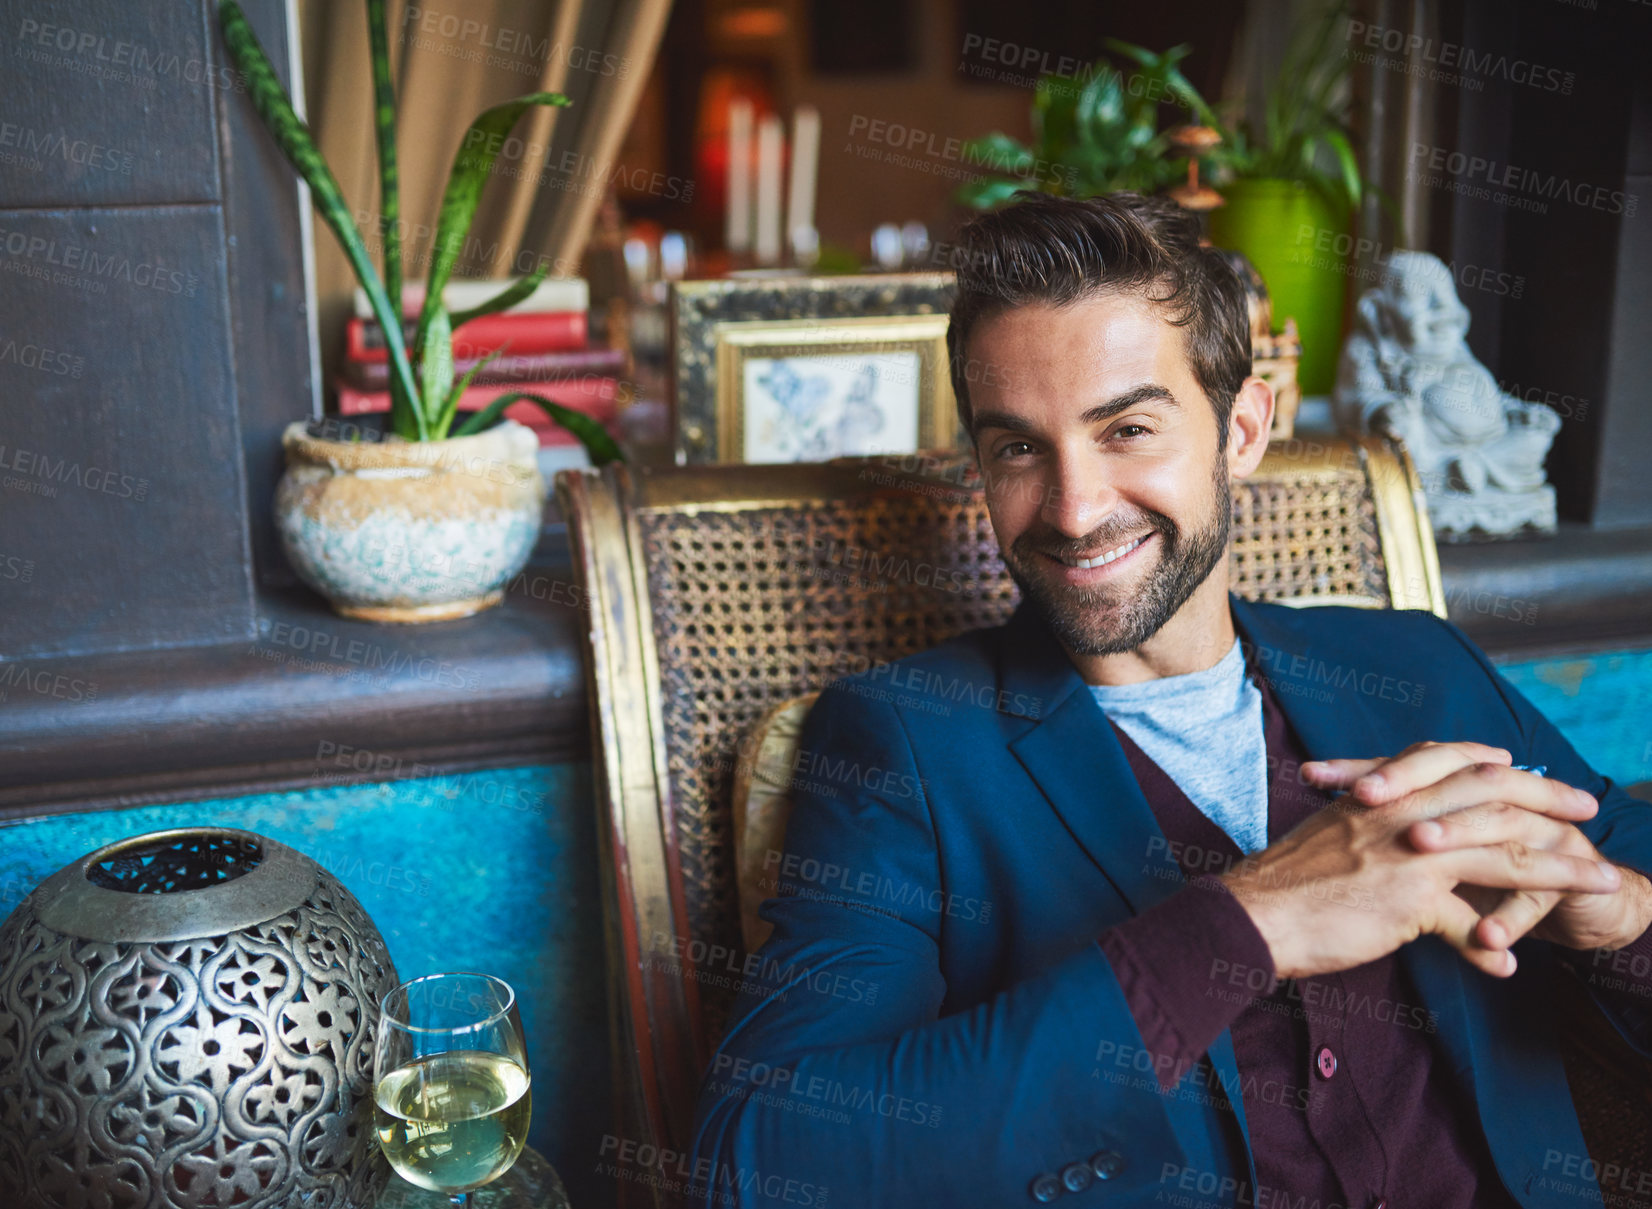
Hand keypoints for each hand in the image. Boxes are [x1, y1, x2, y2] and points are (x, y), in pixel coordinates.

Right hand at [1223, 741, 1618, 979]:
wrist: (1252, 913)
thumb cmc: (1281, 881)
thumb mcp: (1329, 834)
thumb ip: (1366, 823)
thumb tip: (1390, 826)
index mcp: (1378, 791)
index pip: (1449, 758)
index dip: (1493, 763)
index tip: (1525, 769)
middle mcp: (1399, 811)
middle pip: (1493, 794)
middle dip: (1549, 799)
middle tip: (1587, 808)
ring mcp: (1409, 854)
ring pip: (1505, 852)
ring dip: (1562, 868)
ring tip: (1600, 879)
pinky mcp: (1411, 900)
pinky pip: (1471, 924)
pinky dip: (1492, 949)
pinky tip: (1507, 966)